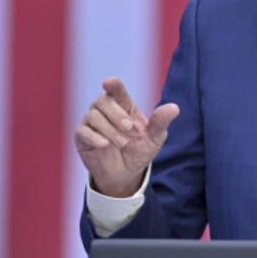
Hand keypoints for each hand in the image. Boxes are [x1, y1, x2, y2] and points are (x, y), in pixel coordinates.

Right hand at [75, 77, 179, 196]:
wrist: (126, 174)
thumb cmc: (139, 151)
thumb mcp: (154, 138)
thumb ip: (160, 122)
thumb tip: (174, 108)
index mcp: (123, 106)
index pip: (115, 90)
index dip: (112, 84)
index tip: (109, 82)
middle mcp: (104, 111)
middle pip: (102, 100)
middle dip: (116, 113)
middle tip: (129, 128)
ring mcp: (91, 123)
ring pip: (92, 115)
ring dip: (109, 129)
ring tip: (122, 143)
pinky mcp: (82, 137)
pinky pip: (82, 131)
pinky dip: (94, 137)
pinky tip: (105, 145)